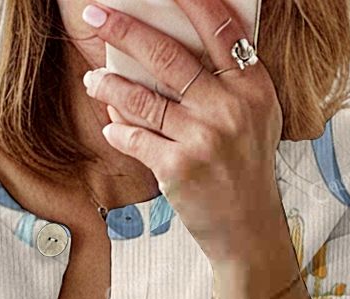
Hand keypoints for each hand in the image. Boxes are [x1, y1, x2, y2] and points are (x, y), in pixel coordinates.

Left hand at [79, 0, 285, 265]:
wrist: (248, 228)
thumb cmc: (245, 168)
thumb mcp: (256, 117)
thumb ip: (229, 80)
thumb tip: (178, 41)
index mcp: (251, 87)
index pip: (219, 26)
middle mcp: (229, 108)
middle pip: (167, 56)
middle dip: (124, 30)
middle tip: (96, 16)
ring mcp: (202, 139)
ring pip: (142, 98)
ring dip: (109, 84)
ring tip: (93, 78)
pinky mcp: (178, 169)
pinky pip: (135, 138)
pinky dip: (117, 129)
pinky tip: (111, 126)